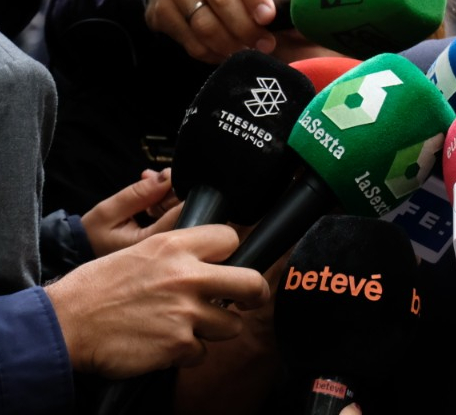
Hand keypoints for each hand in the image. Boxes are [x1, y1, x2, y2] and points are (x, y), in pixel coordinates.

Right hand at [45, 224, 269, 378]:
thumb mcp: (141, 251)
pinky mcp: (178, 344)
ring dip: (214, 329)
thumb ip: (180, 251)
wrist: (66, 323)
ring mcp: (185, 312)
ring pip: (231, 325)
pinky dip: (186, 352)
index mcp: (176, 245)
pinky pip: (201, 352)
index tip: (230, 263)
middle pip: (252, 283)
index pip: (231, 237)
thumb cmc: (99, 287)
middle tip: (246, 300)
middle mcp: (187, 276)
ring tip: (186, 325)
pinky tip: (164, 343)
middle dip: (254, 294)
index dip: (234, 251)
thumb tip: (216, 258)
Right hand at [81, 168, 182, 256]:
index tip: (173, 177)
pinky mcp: (162, 235)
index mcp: (151, 244)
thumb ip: (138, 194)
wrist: (80, 250)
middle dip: (172, 189)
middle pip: (184, 212)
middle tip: (152, 177)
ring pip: (178, 210)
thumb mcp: (109, 211)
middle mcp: (163, 247)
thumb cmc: (91, 235)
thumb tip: (167, 176)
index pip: (182, 215)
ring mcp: (164, 242)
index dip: (182, 192)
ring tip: (146, 179)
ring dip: (167, 191)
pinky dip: (162, 198)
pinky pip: (171, 213)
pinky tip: (149, 186)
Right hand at [145, 0, 282, 63]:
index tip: (268, 18)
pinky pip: (190, 40)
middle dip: (247, 26)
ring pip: (204, 23)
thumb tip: (286, 9)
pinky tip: (228, 54)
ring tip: (250, 52)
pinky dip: (213, 53)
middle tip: (266, 44)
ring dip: (231, 44)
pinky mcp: (159, 9)